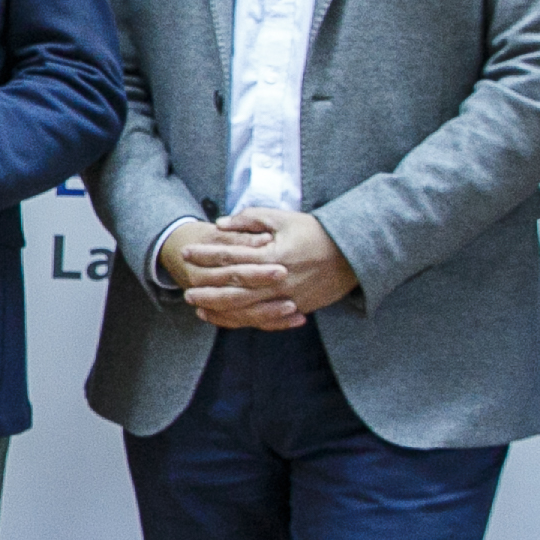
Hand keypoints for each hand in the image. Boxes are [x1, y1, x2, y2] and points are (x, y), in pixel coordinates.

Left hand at [173, 208, 353, 328]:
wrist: (354, 253)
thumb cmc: (316, 232)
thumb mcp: (284, 219)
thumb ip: (250, 219)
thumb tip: (221, 223)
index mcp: (272, 256)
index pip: (230, 256)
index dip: (206, 255)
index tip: (187, 252)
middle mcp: (277, 280)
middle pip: (233, 288)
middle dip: (206, 289)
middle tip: (185, 289)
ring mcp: (287, 298)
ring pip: (245, 308)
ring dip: (219, 309)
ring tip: (197, 306)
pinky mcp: (295, 308)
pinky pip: (263, 319)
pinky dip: (242, 320)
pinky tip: (225, 318)